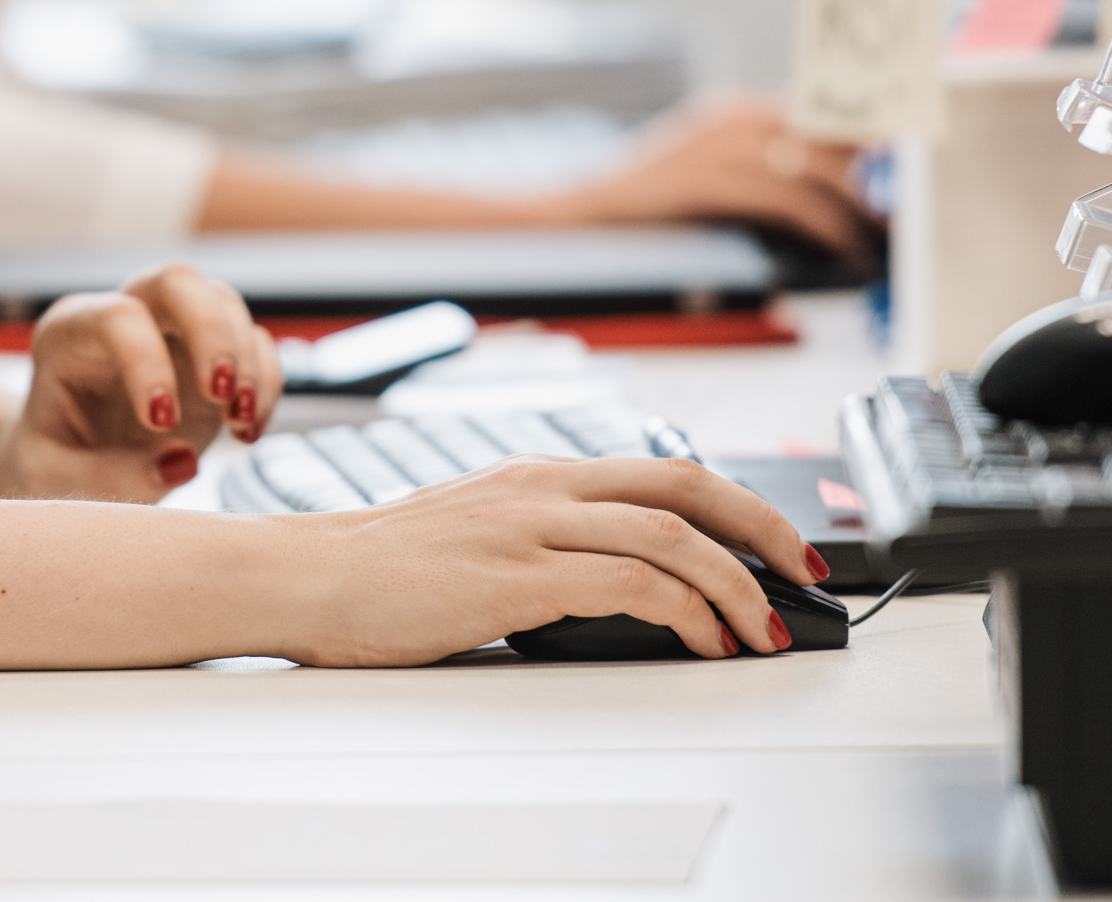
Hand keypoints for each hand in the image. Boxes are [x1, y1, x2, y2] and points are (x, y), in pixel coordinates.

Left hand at [0, 265, 282, 503]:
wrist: (69, 465)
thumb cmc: (51, 464)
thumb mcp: (57, 481)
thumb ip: (111, 477)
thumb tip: (183, 462)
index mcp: (70, 335)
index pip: (117, 317)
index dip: (147, 361)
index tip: (161, 422)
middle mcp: (124, 317)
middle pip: (178, 281)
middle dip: (212, 332)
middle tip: (223, 393)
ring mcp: (172, 330)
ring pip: (224, 303)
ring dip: (247, 362)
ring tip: (241, 423)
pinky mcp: (210, 355)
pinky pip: (254, 343)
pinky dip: (266, 384)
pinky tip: (248, 431)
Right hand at [285, 454, 830, 664]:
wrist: (306, 577)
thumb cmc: (378, 568)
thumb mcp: (474, 534)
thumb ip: (541, 541)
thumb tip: (614, 584)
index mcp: (537, 473)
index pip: (661, 470)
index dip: (734, 504)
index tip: (773, 544)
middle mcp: (542, 485)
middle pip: (685, 485)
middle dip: (761, 528)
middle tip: (804, 571)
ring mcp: (530, 525)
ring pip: (671, 536)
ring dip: (735, 587)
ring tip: (761, 629)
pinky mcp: (515, 576)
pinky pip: (630, 583)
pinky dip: (684, 612)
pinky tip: (701, 642)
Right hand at [560, 96, 876, 257]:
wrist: (576, 219)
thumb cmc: (646, 215)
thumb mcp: (711, 183)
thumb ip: (763, 180)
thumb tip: (831, 199)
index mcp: (735, 112)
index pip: (821, 113)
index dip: (870, 136)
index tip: (908, 162)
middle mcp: (732, 116)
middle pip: (828, 132)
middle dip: (875, 170)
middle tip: (907, 205)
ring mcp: (717, 141)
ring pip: (814, 163)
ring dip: (857, 202)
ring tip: (882, 232)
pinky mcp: (707, 175)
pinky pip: (786, 195)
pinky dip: (824, 223)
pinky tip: (842, 245)